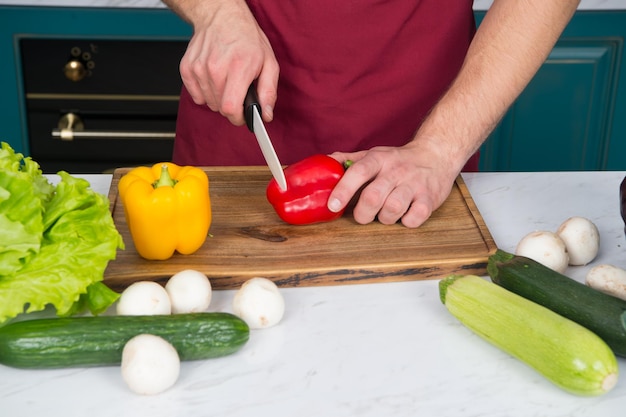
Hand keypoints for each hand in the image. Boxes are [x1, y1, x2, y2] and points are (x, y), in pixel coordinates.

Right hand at [178, 0, 278, 124]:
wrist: (221, 16)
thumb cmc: (246, 38)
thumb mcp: (268, 62)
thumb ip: (268, 92)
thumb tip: (266, 115)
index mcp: (238, 67)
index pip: (230, 108)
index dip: (238, 118)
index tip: (243, 115)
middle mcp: (215, 68)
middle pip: (220, 108)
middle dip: (231, 106)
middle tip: (238, 90)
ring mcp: (199, 68)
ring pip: (209, 103)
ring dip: (218, 98)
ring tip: (226, 80)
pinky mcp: (187, 68)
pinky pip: (196, 96)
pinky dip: (205, 92)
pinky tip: (213, 79)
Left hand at [327, 143, 459, 227]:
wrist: (437, 154)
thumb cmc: (398, 160)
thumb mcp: (374, 154)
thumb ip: (349, 160)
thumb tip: (325, 163)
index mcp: (379, 159)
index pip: (358, 172)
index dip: (343, 190)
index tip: (332, 205)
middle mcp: (396, 170)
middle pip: (373, 196)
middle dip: (363, 213)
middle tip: (363, 216)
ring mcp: (414, 184)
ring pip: (393, 209)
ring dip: (384, 219)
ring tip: (385, 214)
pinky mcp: (429, 198)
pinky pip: (414, 218)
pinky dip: (406, 222)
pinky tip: (404, 215)